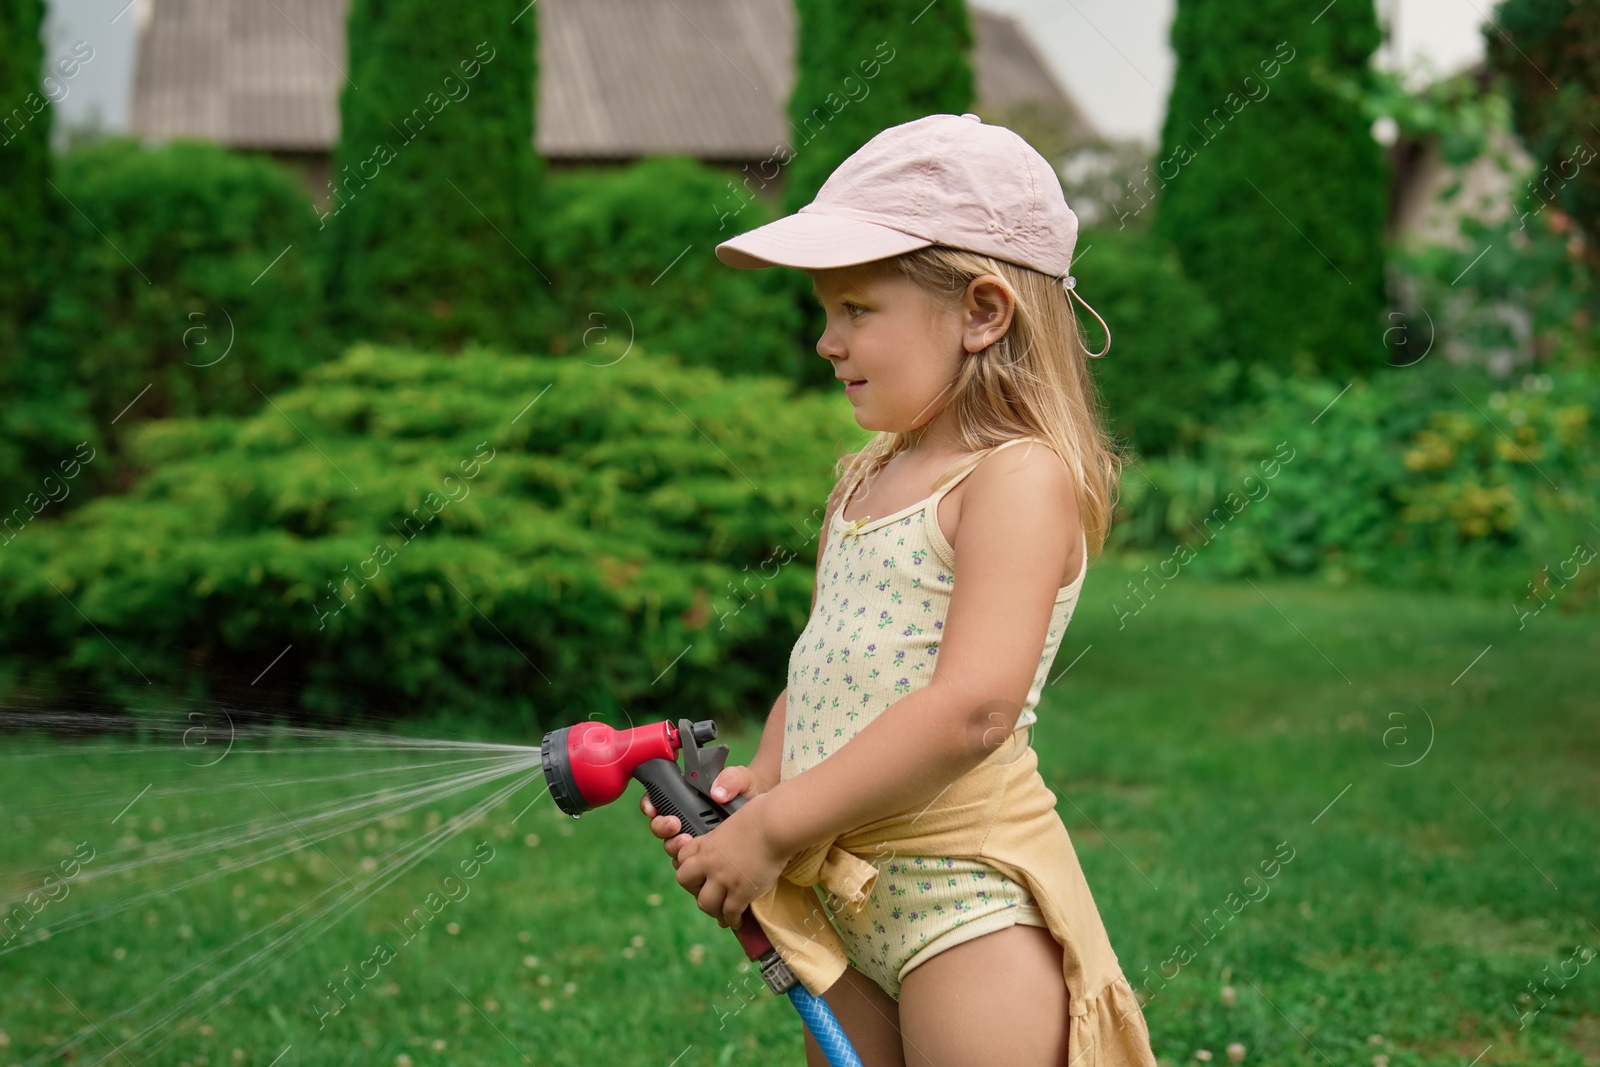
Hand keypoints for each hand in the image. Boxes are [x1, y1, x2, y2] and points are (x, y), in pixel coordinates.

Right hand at [639, 764, 768, 868]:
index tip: (654, 808)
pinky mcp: (707, 859)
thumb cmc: (749, 792)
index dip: (650, 805)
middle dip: (662, 828)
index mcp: (687, 800)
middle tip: (675, 825)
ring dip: (674, 846)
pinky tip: (699, 862)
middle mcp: (686, 821)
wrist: (766, 811)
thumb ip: (730, 779)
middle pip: (661, 829)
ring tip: (687, 841)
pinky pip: (690, 868)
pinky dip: (690, 866)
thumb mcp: (741, 779)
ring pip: (672, 849)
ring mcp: (695, 842)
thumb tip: (717, 793)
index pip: (658, 802)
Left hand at [673, 791, 790, 929]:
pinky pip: (730, 913)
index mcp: (706, 842)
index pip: (682, 858)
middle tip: (708, 893)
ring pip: (705, 904)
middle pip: (684, 882)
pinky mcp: (741, 892)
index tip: (698, 874)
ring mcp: (724, 879)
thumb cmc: (762, 814)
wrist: (776, 825)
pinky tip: (737, 921)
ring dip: (713, 910)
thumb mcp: (735, 817)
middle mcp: (709, 862)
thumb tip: (730, 815)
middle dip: (694, 888)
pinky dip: (732, 920)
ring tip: (722, 914)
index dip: (688, 866)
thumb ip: (727, 827)